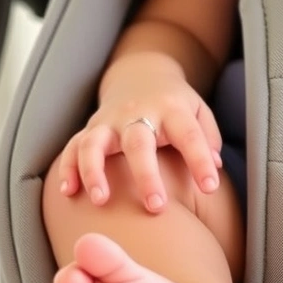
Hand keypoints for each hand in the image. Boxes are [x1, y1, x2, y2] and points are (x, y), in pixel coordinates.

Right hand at [58, 52, 222, 212]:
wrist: (142, 76)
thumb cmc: (176, 105)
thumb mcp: (199, 112)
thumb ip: (208, 139)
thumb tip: (214, 168)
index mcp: (171, 111)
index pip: (189, 136)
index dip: (200, 161)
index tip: (210, 187)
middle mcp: (138, 114)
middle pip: (138, 143)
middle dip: (146, 175)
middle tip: (156, 206)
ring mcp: (110, 122)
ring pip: (95, 143)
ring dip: (95, 171)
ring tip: (101, 201)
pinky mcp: (91, 129)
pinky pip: (72, 147)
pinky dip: (68, 168)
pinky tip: (69, 192)